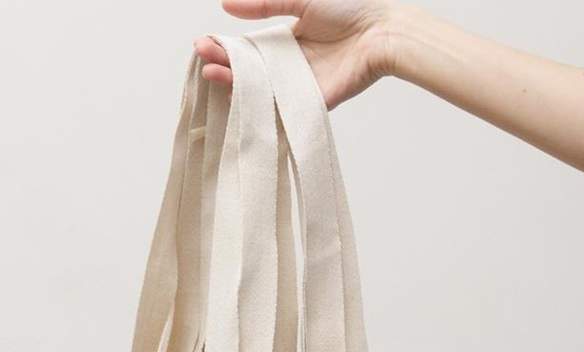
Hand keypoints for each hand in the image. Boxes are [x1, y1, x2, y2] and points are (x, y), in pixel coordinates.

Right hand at [194, 0, 399, 108]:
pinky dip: (256, 106)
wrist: (382, 31)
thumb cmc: (350, 8)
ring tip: (210, 72)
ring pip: (256, 90)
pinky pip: (278, 109)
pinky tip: (234, 97)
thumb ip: (264, 3)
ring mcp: (295, 87)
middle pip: (246, 70)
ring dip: (231, 83)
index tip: (203, 43)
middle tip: (201, 56)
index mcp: (285, 42)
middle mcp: (287, 67)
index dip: (224, 47)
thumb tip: (226, 3)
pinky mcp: (307, 104)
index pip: (246, 48)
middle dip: (221, 63)